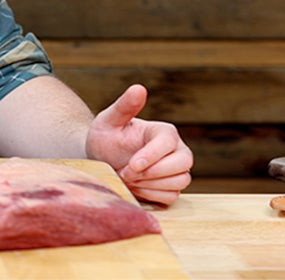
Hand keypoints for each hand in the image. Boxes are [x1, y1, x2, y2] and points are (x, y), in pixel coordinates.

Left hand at [85, 84, 193, 203]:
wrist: (101, 159)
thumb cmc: (105, 137)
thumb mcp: (109, 120)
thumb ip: (124, 106)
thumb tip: (139, 88)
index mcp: (163, 131)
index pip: (169, 143)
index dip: (152, 156)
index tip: (131, 165)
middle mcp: (176, 150)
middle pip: (183, 164)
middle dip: (153, 173)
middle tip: (126, 173)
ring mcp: (176, 170)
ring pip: (180, 182)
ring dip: (150, 184)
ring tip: (127, 177)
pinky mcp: (171, 187)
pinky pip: (171, 196)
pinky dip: (151, 195)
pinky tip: (135, 186)